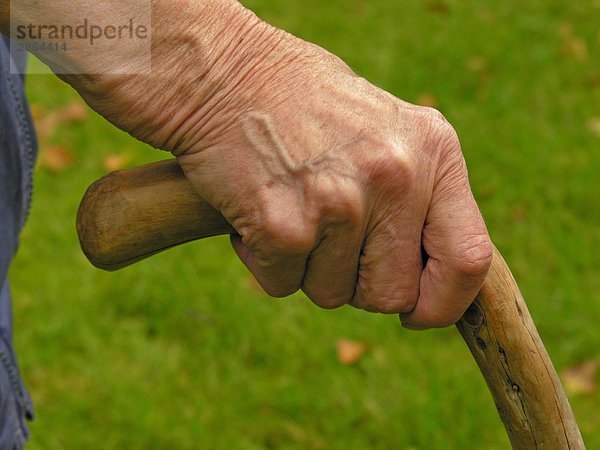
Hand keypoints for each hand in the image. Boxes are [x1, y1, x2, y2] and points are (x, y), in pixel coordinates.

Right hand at [62, 1, 491, 327]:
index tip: (416, 312)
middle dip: (356, 283)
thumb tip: (433, 278)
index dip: (444, 303)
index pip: (469, 260)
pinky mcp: (283, 225)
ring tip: (292, 206)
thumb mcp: (387, 131)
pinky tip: (259, 210)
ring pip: (331, 294)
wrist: (225, 75)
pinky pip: (282, 283)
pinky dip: (266, 261)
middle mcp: (395, 177)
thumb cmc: (305, 105)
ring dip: (308, 267)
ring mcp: (339, 202)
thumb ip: (418, 197)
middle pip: (391, 294)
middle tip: (328, 237)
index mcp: (434, 152)